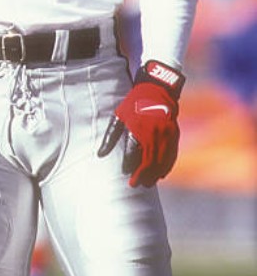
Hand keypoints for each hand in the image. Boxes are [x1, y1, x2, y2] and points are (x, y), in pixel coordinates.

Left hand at [98, 60, 184, 187]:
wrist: (157, 91)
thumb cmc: (133, 105)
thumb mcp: (119, 117)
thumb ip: (110, 137)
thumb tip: (100, 155)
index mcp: (138, 128)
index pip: (133, 153)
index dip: (129, 166)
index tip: (126, 174)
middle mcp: (153, 133)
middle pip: (148, 161)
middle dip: (142, 175)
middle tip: (135, 185)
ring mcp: (166, 135)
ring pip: (161, 161)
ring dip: (154, 175)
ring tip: (146, 184)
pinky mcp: (175, 136)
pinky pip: (171, 156)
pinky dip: (166, 168)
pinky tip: (160, 175)